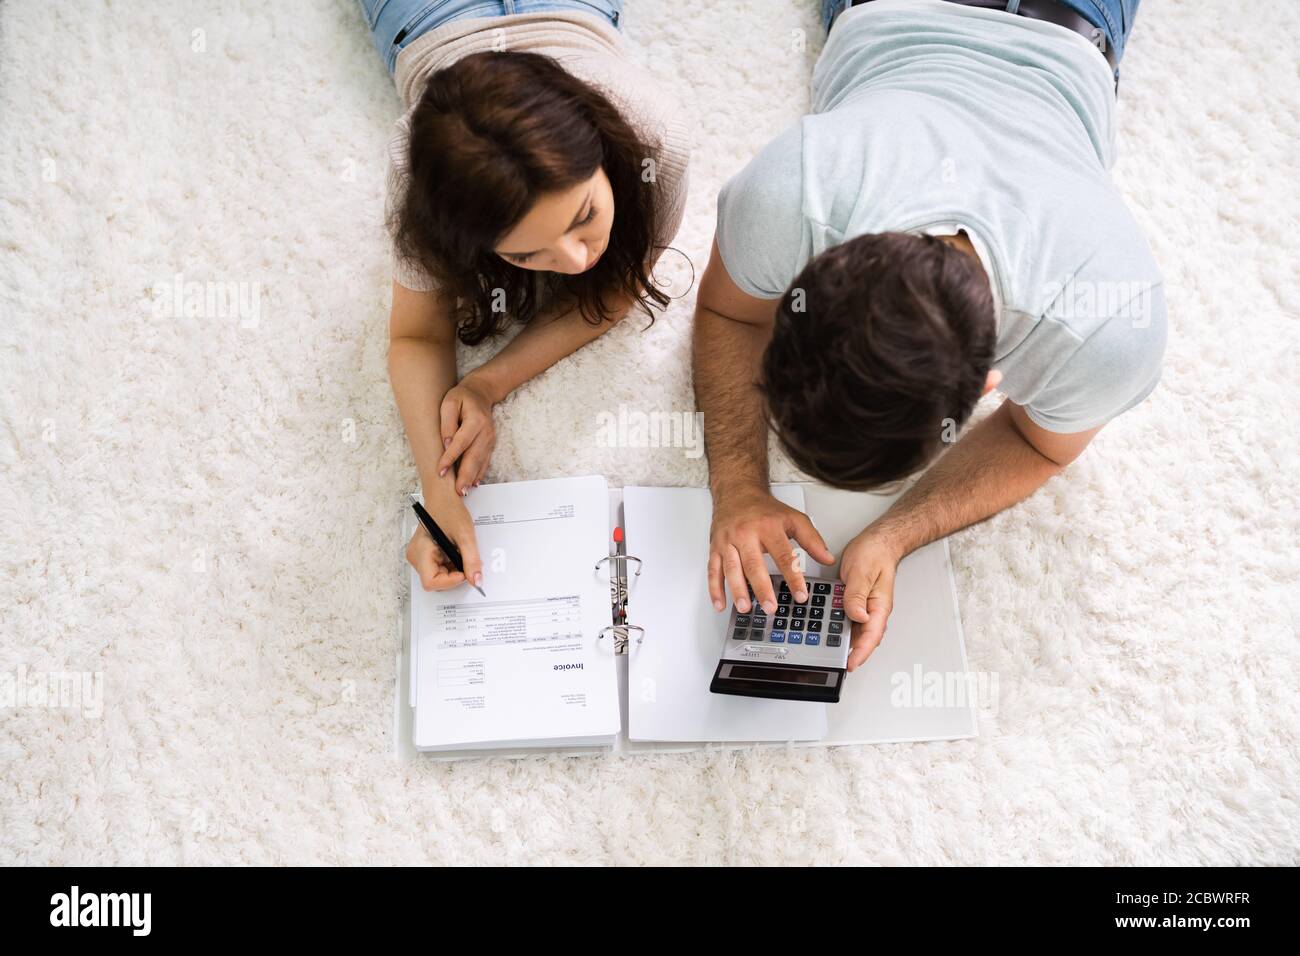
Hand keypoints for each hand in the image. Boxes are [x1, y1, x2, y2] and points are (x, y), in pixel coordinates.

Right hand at [406, 486, 483, 591]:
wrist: (443, 496)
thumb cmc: (449, 509)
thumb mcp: (465, 536)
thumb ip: (471, 560)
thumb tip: (476, 581)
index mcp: (420, 552)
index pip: (431, 582)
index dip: (450, 581)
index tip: (465, 573)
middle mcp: (415, 557)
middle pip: (435, 581)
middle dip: (453, 576)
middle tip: (466, 560)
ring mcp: (419, 557)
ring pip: (439, 577)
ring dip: (453, 570)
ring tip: (460, 552)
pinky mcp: (425, 555)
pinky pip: (439, 569)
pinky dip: (451, 565)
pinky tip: (456, 552)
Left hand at [436, 374, 496, 494]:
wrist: (481, 393)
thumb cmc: (462, 397)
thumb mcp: (449, 403)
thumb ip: (447, 423)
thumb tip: (446, 443)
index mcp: (475, 420)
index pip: (461, 442)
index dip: (450, 458)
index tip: (441, 471)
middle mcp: (485, 432)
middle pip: (474, 457)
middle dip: (465, 476)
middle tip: (458, 491)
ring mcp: (489, 440)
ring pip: (480, 462)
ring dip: (472, 478)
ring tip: (464, 491)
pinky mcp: (489, 445)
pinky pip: (484, 461)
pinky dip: (479, 473)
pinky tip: (474, 483)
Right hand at [707, 484, 834, 615]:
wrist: (737, 492)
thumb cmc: (764, 509)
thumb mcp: (793, 518)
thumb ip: (812, 539)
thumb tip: (827, 558)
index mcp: (768, 527)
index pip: (783, 555)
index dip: (793, 577)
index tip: (800, 595)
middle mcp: (746, 534)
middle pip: (754, 564)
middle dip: (762, 588)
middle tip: (770, 607)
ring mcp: (728, 541)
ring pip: (731, 568)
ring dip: (737, 590)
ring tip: (745, 608)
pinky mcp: (715, 547)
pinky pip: (713, 570)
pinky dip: (715, 589)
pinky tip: (720, 604)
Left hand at [838, 529, 902, 670]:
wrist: (878, 541)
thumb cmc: (875, 553)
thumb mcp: (863, 572)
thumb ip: (858, 595)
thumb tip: (857, 615)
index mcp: (879, 606)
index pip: (872, 635)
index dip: (861, 652)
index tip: (851, 663)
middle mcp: (874, 610)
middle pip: (863, 638)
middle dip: (851, 652)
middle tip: (836, 662)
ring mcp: (866, 607)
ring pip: (854, 630)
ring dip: (843, 640)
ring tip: (828, 649)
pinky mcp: (857, 602)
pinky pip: (848, 618)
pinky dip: (838, 624)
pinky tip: (827, 628)